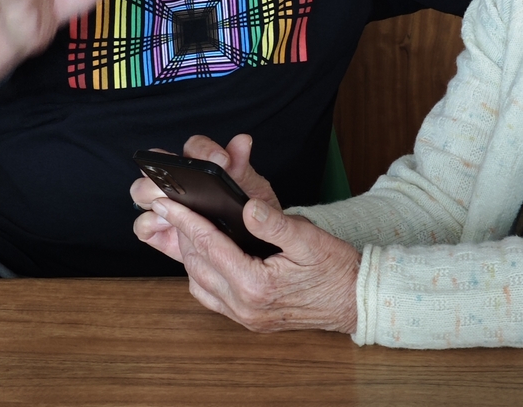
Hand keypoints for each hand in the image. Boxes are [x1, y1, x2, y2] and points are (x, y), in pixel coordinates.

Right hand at [131, 134, 282, 261]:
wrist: (250, 249)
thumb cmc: (250, 213)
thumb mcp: (253, 189)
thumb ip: (244, 166)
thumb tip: (243, 141)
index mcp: (204, 165)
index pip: (195, 146)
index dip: (204, 149)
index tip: (222, 160)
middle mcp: (180, 181)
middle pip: (156, 164)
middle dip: (164, 168)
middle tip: (185, 180)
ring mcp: (167, 206)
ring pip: (142, 191)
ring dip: (151, 192)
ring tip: (173, 202)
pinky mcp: (160, 233)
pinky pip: (142, 226)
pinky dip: (149, 223)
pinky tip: (167, 224)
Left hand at [133, 135, 359, 333]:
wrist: (353, 299)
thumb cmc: (334, 268)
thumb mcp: (309, 239)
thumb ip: (275, 223)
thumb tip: (248, 206)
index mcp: (256, 285)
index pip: (210, 247)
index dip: (187, 221)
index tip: (169, 203)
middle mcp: (244, 306)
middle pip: (198, 265)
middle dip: (182, 234)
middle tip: (170, 208)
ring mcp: (245, 317)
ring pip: (200, 284)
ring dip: (189, 255)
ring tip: (186, 227)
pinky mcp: (249, 319)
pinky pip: (212, 297)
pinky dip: (202, 274)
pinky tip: (206, 256)